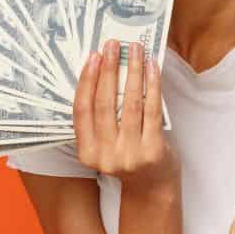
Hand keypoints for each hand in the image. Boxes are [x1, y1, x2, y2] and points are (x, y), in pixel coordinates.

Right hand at [73, 40, 177, 189]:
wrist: (152, 187)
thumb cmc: (128, 157)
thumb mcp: (106, 143)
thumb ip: (101, 117)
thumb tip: (103, 70)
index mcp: (87, 152)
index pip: (81, 110)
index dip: (86, 81)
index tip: (93, 57)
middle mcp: (105, 156)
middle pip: (104, 104)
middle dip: (109, 70)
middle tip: (113, 46)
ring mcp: (130, 154)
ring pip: (130, 104)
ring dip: (132, 71)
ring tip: (135, 50)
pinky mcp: (153, 150)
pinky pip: (152, 110)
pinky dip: (152, 85)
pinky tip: (151, 67)